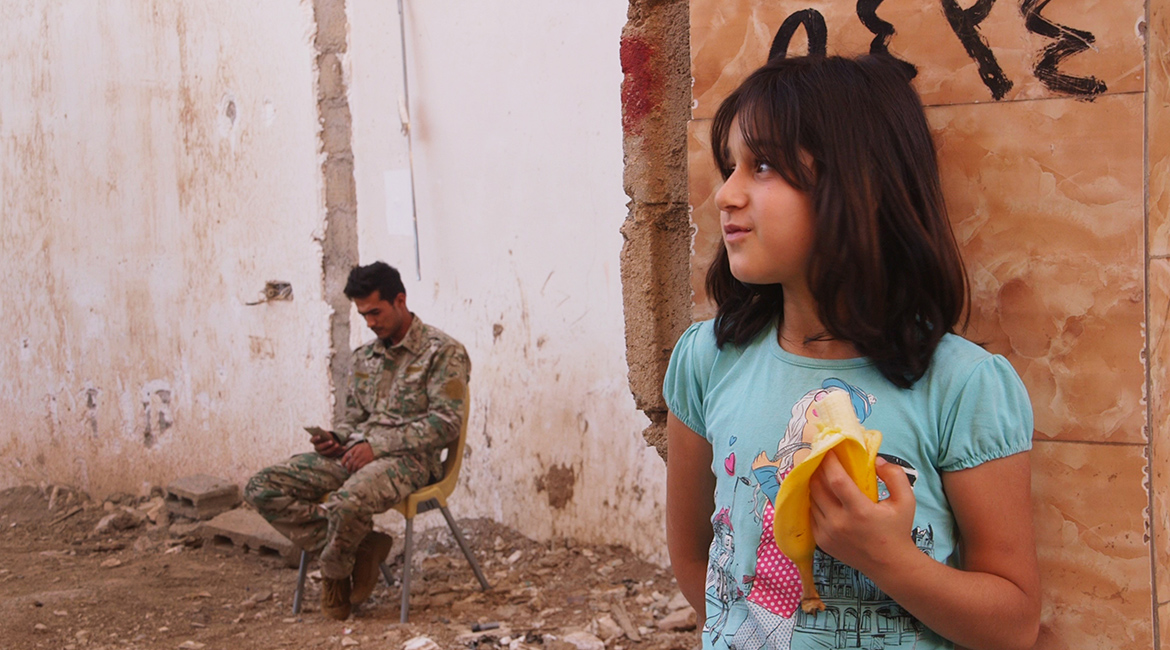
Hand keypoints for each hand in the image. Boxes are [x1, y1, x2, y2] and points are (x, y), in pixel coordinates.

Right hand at [311, 431, 344, 457]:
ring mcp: (322, 452)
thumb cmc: (325, 435)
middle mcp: (317, 448)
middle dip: (326, 444)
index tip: (319, 436)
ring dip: (332, 449)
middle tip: (331, 441)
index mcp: (314, 441)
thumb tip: (325, 433)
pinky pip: (333, 455)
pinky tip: (344, 448)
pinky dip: (338, 451)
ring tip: (338, 445)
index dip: (315, 438)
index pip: (312, 440)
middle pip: (320, 447)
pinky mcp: (328, 455)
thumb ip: (323, 433)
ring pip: (326, 452)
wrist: (328, 440)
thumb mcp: (324, 433)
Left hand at [341, 442, 374, 472]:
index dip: (343, 461)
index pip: (347, 455)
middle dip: (348, 467)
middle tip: (348, 470)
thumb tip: (344, 457)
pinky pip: (361, 466)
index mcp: (355, 448)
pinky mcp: (368, 459)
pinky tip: (356, 470)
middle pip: (351, 461)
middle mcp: (359, 451)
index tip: (342, 465)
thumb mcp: (356, 447)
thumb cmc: (362, 448)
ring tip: (351, 471)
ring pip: (355, 465)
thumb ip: (350, 452)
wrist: (373, 447)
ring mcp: (364, 456)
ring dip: (352, 469)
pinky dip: (357, 469)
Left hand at [808, 453, 916, 576]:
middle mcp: (839, 523)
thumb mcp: (906, 501)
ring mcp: (828, 534)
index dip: (829, 462)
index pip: (836, 480)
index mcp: (860, 511)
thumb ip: (894, 476)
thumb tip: (875, 460)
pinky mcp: (822, 541)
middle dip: (818, 470)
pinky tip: (822, 495)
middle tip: (821, 458)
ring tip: (820, 474)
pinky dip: (815, 502)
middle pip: (817, 487)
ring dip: (815, 485)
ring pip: (812, 500)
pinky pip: (812, 514)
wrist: (890, 565)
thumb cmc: (898, 530)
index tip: (828, 449)